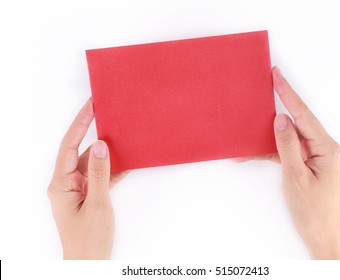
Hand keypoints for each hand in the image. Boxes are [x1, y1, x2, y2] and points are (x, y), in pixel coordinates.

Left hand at [47, 98, 128, 258]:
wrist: (90, 262)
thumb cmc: (89, 239)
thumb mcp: (97, 203)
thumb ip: (99, 173)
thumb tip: (100, 145)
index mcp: (61, 184)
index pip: (68, 147)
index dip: (79, 124)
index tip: (90, 107)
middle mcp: (67, 184)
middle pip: (81, 153)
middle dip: (95, 135)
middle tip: (108, 115)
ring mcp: (78, 190)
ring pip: (93, 164)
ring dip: (108, 154)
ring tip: (122, 138)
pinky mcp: (89, 195)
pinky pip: (100, 176)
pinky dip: (113, 170)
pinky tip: (126, 162)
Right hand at [238, 67, 339, 258]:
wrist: (320, 233)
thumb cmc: (312, 209)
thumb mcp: (296, 176)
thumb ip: (288, 146)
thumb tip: (281, 119)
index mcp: (326, 148)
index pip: (303, 115)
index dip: (288, 94)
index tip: (277, 75)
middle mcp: (322, 147)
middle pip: (297, 121)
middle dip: (280, 103)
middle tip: (266, 84)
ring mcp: (314, 155)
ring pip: (288, 136)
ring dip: (269, 133)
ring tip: (252, 121)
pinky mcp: (305, 163)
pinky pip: (285, 150)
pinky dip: (269, 151)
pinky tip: (251, 152)